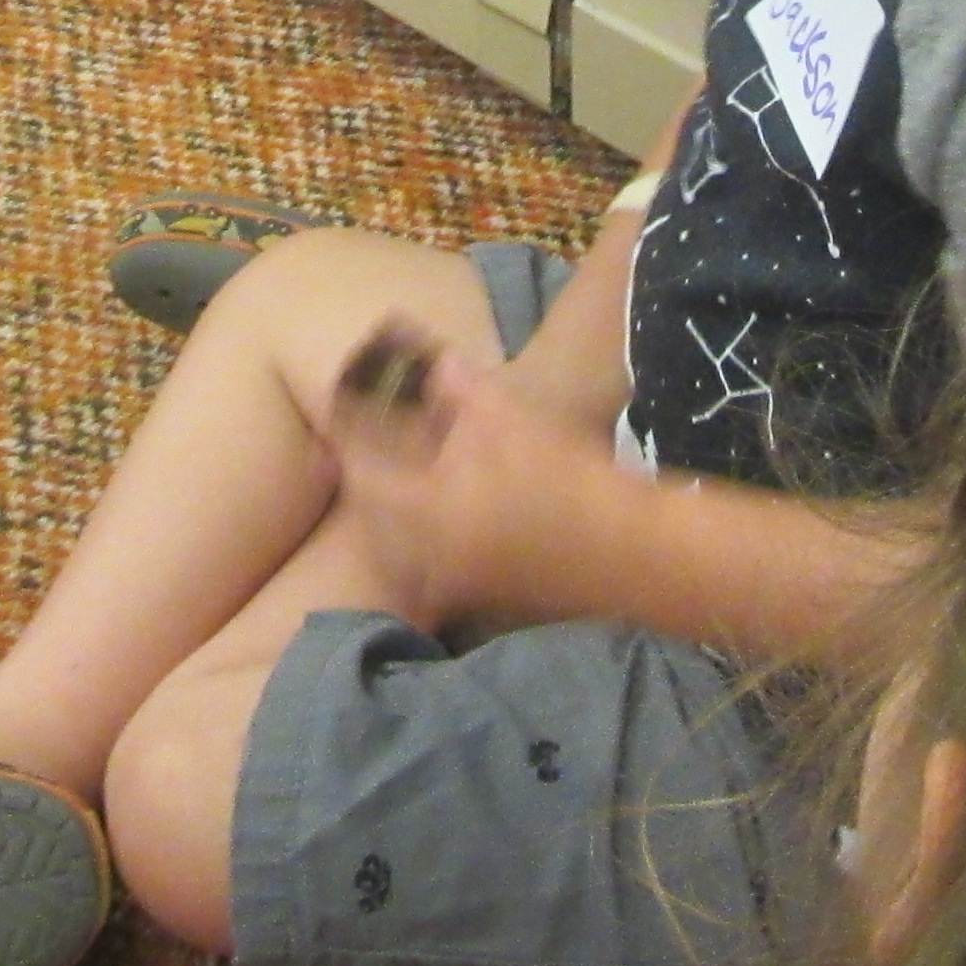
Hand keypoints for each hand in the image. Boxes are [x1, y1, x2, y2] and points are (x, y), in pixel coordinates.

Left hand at [328, 336, 620, 634]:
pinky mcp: (485, 598)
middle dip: (363, 480)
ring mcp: (455, 583)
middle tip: (357, 448)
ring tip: (395, 482)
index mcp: (421, 510)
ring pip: (398, 550)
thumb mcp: (509, 420)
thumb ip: (459, 389)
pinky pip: (430, 572)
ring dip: (388, 515)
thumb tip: (434, 367)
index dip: (346, 433)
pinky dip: (421, 545)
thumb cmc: (566, 479)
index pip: (361, 470)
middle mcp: (425, 556)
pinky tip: (441, 522)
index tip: (336, 407)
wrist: (629, 552)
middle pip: (371, 518)